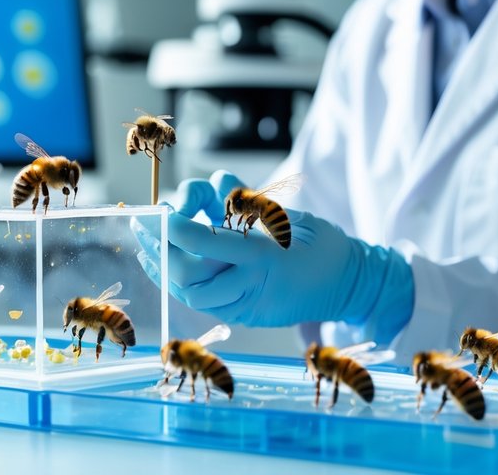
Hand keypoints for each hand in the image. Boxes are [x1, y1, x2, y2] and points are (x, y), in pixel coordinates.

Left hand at [132, 171, 412, 335]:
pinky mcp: (242, 313)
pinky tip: (161, 257)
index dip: (179, 230)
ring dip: (164, 264)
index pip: (210, 247)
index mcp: (265, 261)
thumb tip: (215, 184)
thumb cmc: (322, 245)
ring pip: (190, 292)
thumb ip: (248, 201)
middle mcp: (251, 286)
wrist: (350, 284)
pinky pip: (200, 299)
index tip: (162, 212)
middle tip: (147, 222)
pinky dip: (175, 279)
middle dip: (163, 248)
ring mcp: (245, 305)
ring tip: (151, 237)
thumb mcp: (286, 216)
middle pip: (191, 276)